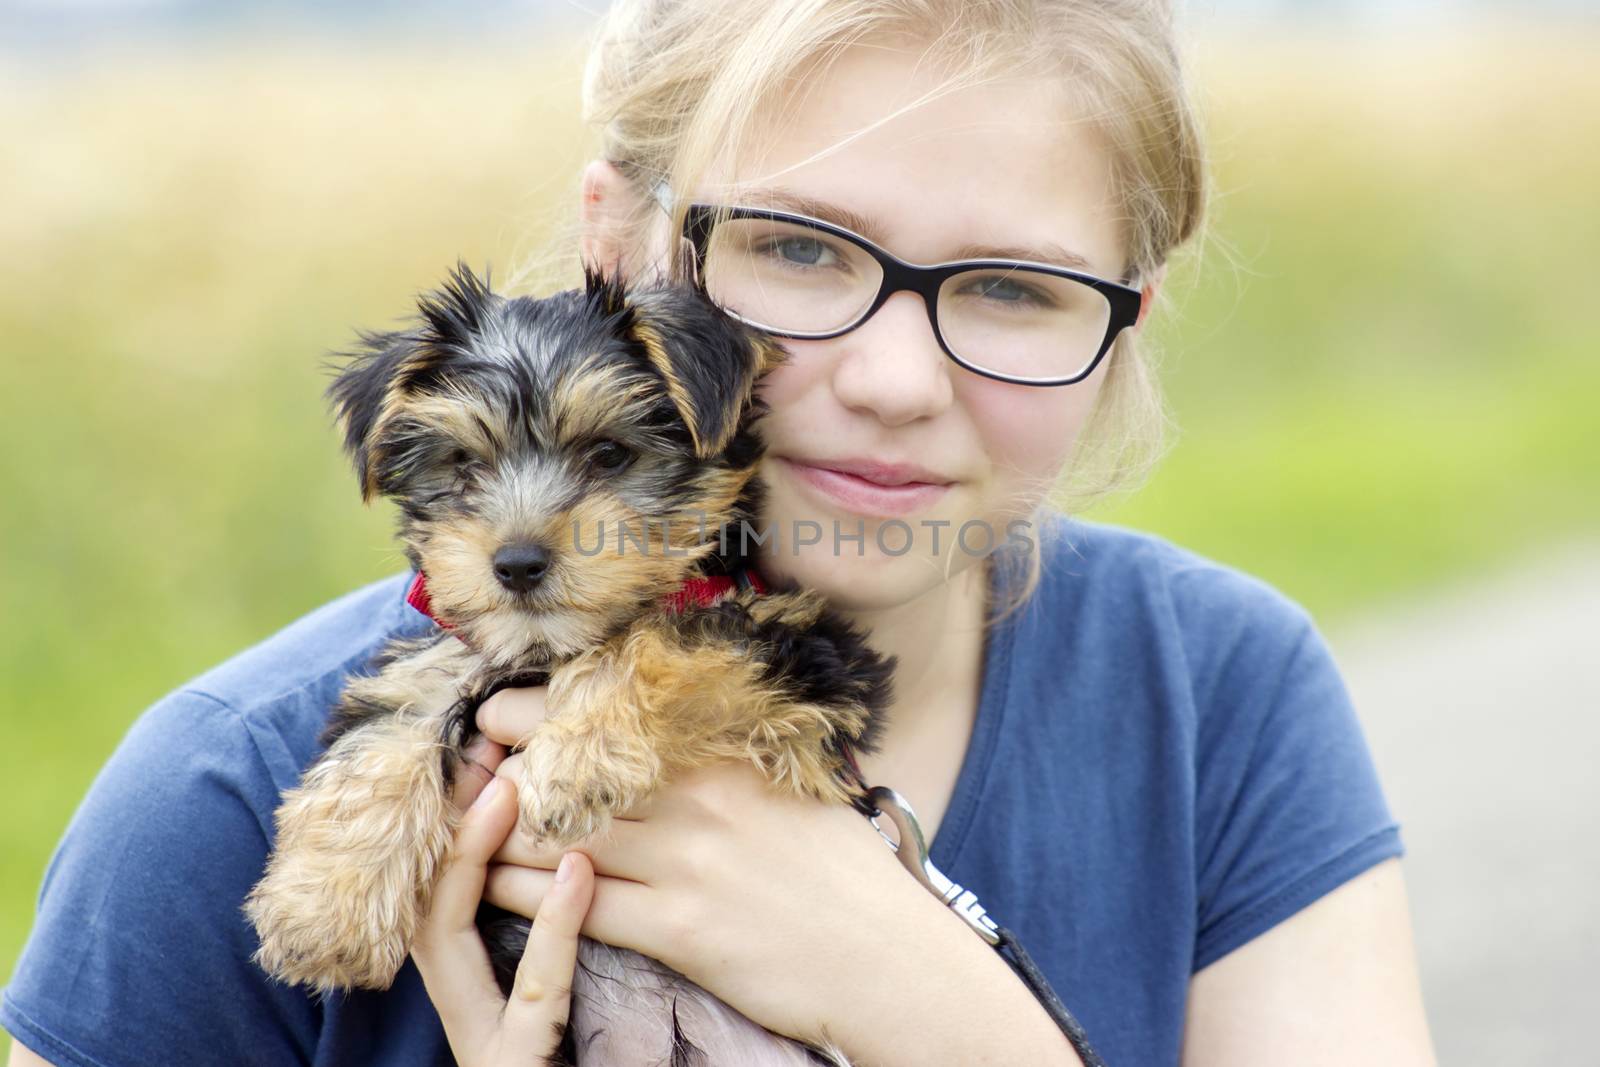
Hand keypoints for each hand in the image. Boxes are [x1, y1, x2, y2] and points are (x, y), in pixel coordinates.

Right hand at [410, 733, 596, 1066]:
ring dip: (474, 860)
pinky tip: (581, 874)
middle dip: (442, 824)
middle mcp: (459, 1012)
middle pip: (422, 902)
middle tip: (479, 748)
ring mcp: (483, 1044)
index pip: (440, 889)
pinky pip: (533, 997)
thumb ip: (560, 924)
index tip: (484, 745)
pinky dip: (554, 930)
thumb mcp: (562, 994)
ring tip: (511, 789)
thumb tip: (591, 832)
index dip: (452, 818)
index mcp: (471, 989)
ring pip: (448, 943)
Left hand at [472, 685, 990, 1054]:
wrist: (887, 956)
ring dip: (500, 828)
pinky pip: (576, 903)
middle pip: (569, 766)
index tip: (502, 712)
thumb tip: (681, 732)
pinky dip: (521, 892)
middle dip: (502, 763)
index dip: (540, 710)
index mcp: (724, 753)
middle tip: (466, 766)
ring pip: (560, 832)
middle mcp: (697, 795)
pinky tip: (491, 884)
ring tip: (464, 823)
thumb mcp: (797, 787)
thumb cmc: (848, 874)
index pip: (608, 714)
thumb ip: (733, 757)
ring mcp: (685, 861)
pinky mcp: (677, 928)